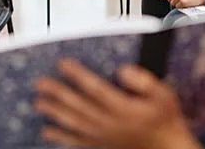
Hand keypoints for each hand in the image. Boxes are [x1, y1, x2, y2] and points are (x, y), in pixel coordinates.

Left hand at [34, 59, 199, 148]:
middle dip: (58, 92)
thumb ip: (144, 81)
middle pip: (78, 105)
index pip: (95, 88)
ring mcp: (102, 136)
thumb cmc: (164, 119)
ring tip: (38, 103)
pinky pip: (76, 141)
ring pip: (73, 123)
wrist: (166, 147)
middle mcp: (109, 123)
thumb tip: (123, 70)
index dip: (78, 75)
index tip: (63, 64)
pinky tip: (46, 132)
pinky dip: (60, 137)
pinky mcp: (100, 144)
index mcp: (123, 108)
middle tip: (41, 83)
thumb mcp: (163, 95)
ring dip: (54, 112)